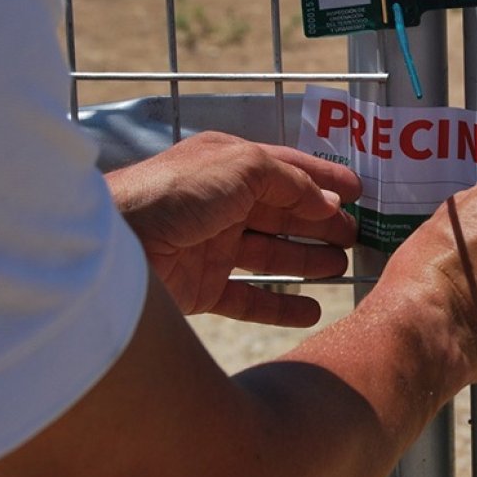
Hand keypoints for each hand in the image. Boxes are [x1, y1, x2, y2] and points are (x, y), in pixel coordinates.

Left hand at [106, 131, 361, 326]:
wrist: (116, 244)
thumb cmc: (177, 192)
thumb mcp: (241, 165)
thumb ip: (289, 181)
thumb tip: (325, 203)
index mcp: (226, 165)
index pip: (285, 169)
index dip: (323, 179)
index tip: (359, 192)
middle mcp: (219, 204)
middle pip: (280, 214)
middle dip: (320, 222)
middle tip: (356, 234)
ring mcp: (209, 248)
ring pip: (269, 255)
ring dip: (306, 260)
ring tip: (341, 267)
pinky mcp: (200, 289)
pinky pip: (249, 299)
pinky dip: (281, 306)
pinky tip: (312, 310)